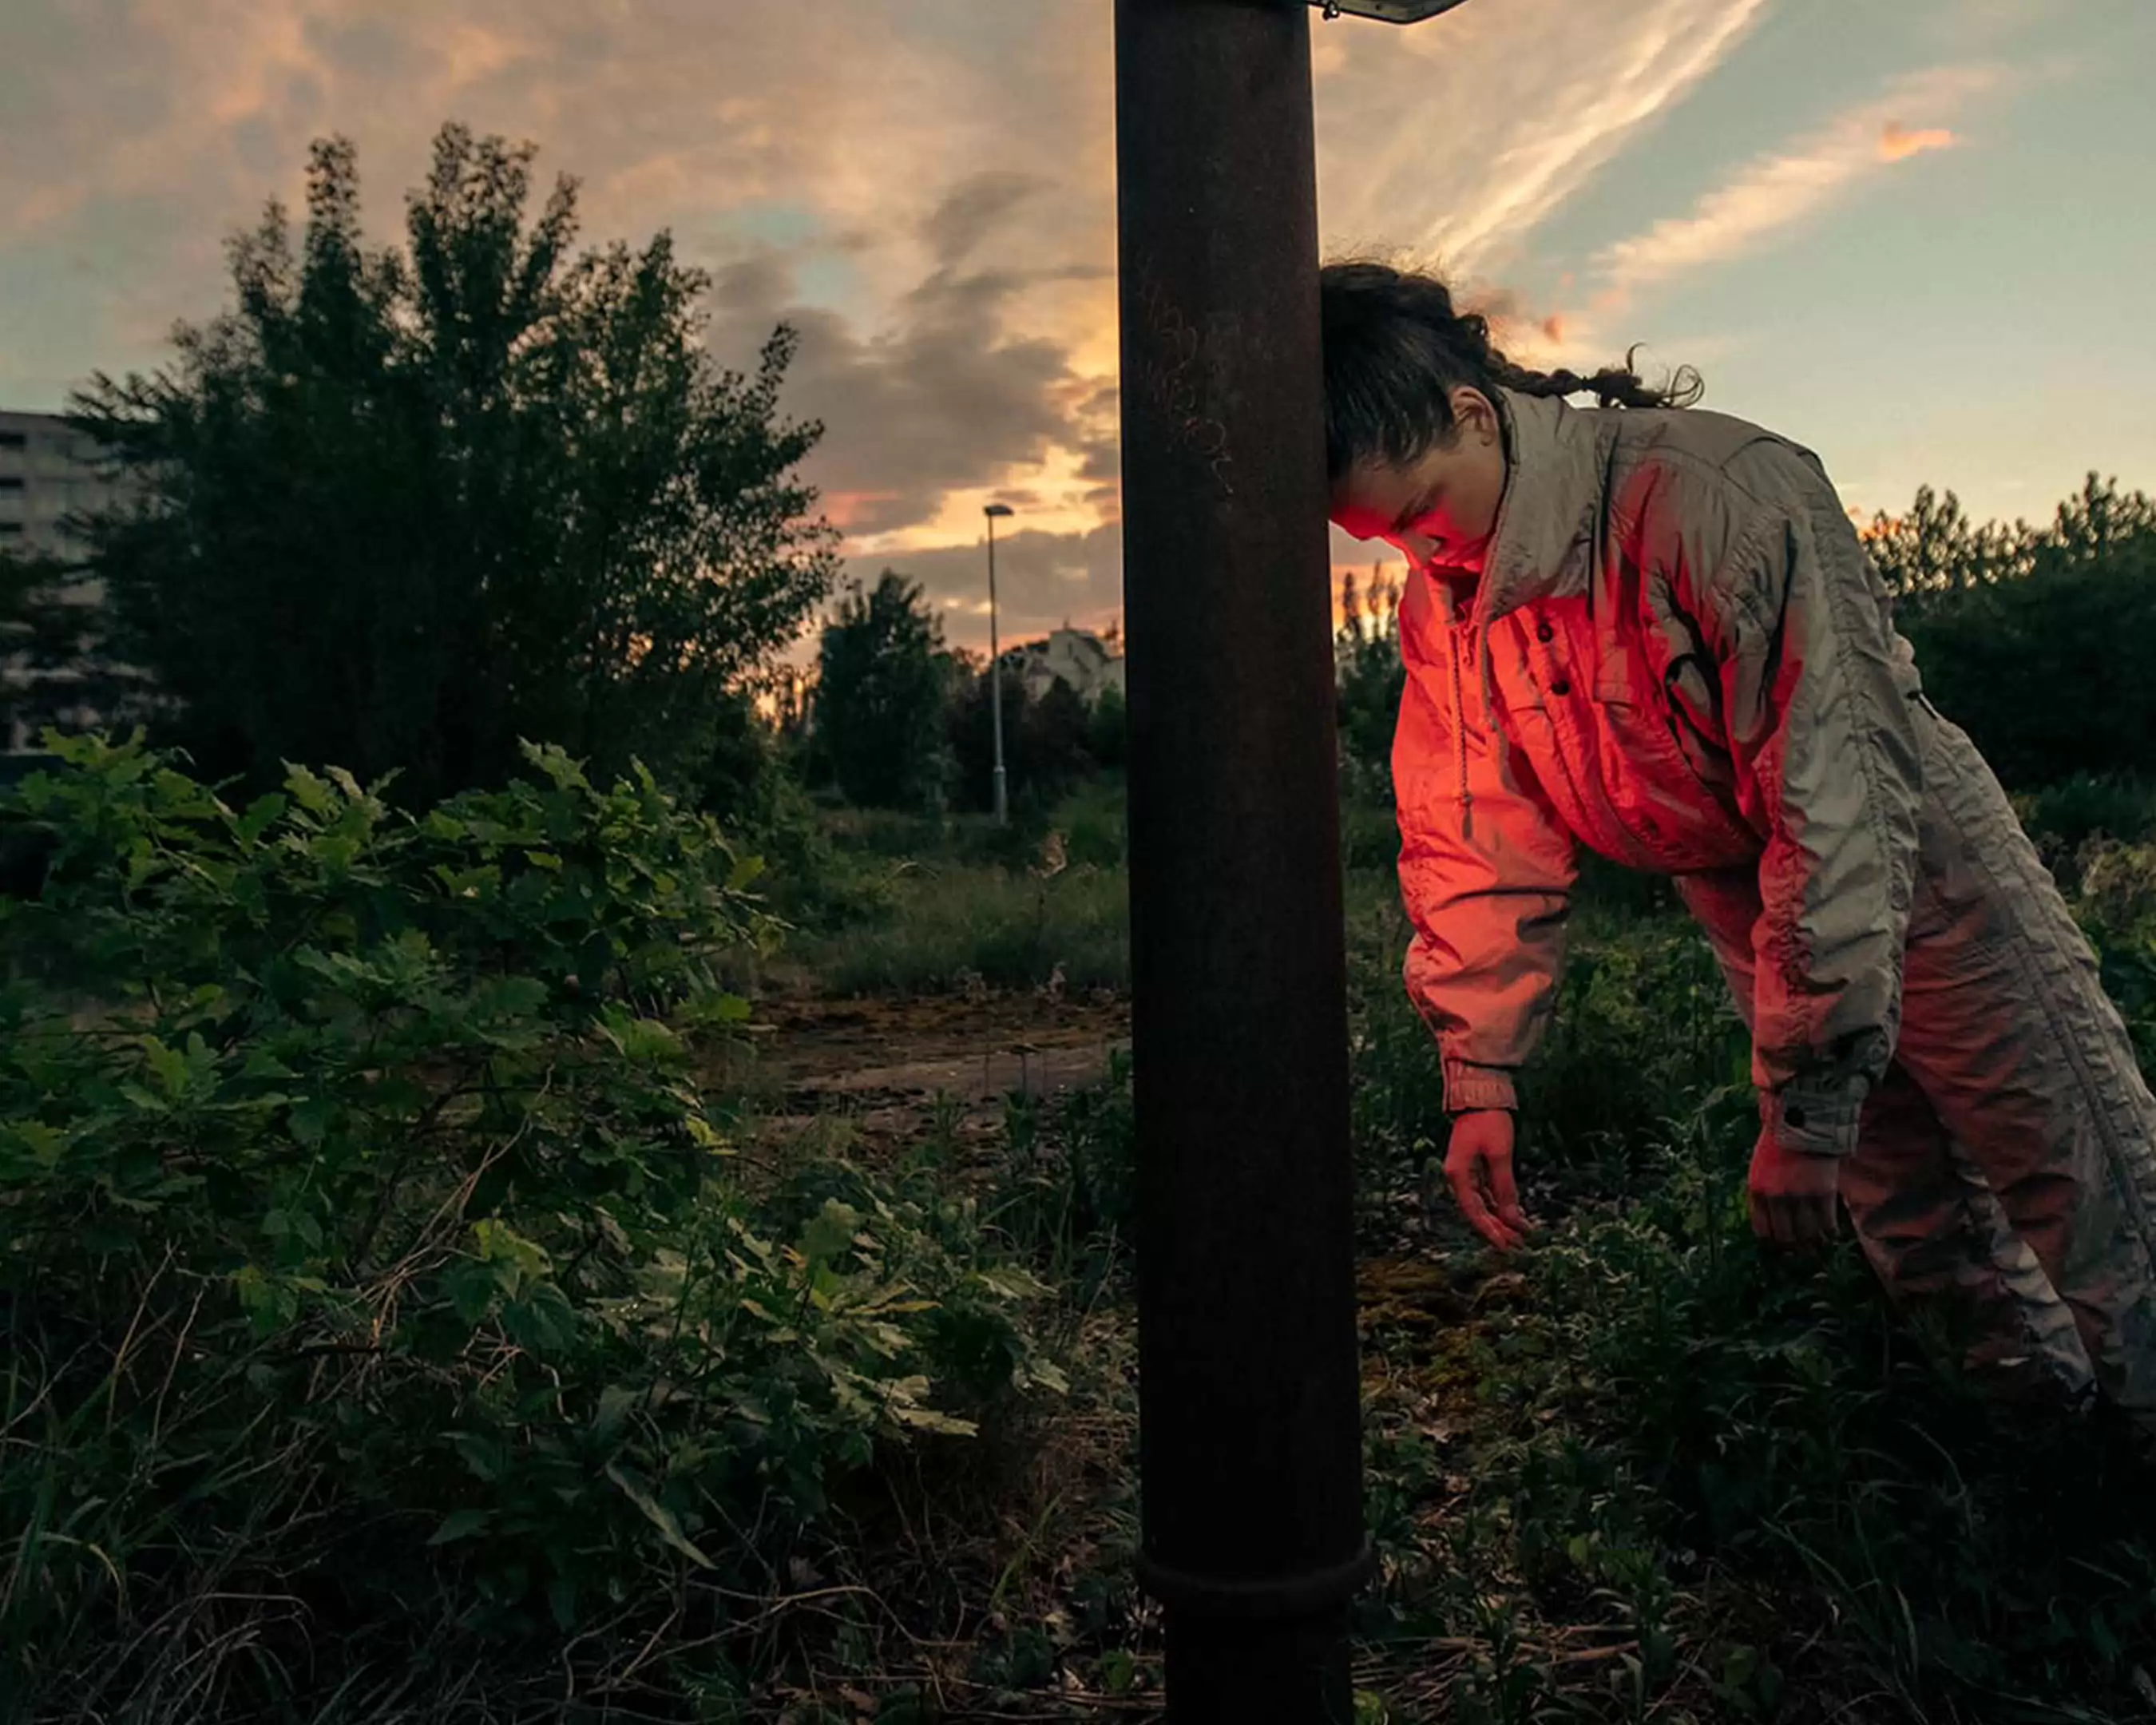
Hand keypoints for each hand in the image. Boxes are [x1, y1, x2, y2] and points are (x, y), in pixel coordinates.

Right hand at [1441, 1109, 1533, 1251]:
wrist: (1481, 1094)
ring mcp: (1466, 1172)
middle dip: (1499, 1228)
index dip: (1491, 1232)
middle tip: (1519, 1245)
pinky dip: (1500, 1203)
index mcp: (1458, 1175)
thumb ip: (1505, 1189)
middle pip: (1478, 1211)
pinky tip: (1514, 1213)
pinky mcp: (1475, 1166)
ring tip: (1520, 1234)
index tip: (1507, 1247)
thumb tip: (1513, 1219)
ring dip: (1501, 1218)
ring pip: (1483, 1203)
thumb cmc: (1488, 1121)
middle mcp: (1458, 1177)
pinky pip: (1487, 1192)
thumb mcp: (1500, 1155)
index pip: (1474, 1212)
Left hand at [1748, 1130, 1840, 1247]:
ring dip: (1814, 1243)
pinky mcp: (1823, 1194)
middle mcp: (1776, 1198)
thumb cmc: (1779, 1145)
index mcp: (1757, 1191)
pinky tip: (1832, 1233)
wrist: (1802, 1124)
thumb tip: (1772, 1220)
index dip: (1774, 1241)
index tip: (1782, 1245)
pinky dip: (1831, 1233)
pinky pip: (1827, 1224)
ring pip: (1807, 1234)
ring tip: (1819, 1244)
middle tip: (1803, 1250)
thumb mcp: (1760, 1168)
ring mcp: (1800, 1197)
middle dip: (1794, 1247)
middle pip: (1785, 1236)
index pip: (1763, 1230)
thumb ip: (1764, 1193)